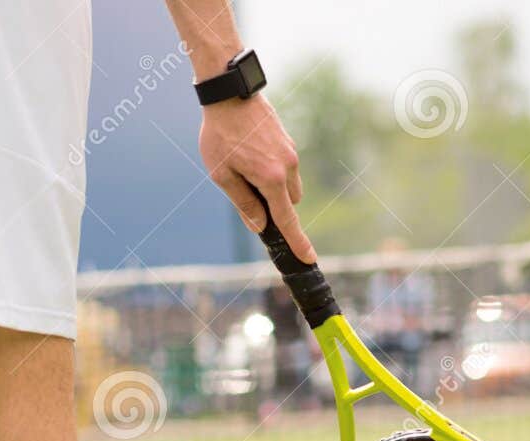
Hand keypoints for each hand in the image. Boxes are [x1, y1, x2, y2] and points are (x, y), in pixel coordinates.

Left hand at [198, 94, 314, 262]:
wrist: (230, 93)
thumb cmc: (220, 136)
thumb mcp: (222, 175)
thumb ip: (243, 203)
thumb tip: (259, 226)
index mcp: (271, 179)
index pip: (287, 220)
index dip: (297, 242)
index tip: (308, 258)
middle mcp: (288, 167)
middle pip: (289, 203)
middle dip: (274, 207)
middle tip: (244, 191)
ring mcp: (290, 152)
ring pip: (288, 185)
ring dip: (272, 188)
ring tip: (241, 166)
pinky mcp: (288, 141)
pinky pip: (285, 167)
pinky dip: (271, 171)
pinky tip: (247, 153)